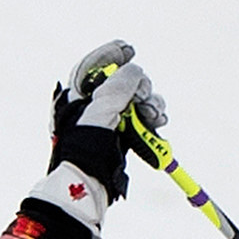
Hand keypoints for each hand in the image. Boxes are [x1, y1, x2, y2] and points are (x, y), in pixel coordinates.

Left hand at [26, 40, 165, 238]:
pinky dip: (152, 119)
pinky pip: (141, 120)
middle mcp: (92, 107)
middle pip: (122, 82)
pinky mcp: (120, 138)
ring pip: (136, 101)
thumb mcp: (101, 110)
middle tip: (146, 98)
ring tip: (156, 116)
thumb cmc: (85, 149)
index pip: (95, 65)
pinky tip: (159, 123)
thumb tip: (135, 70)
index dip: (112, 54)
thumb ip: (119, 86)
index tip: (130, 50)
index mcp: (78, 96)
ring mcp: (108, 122)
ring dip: (151, 104)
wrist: (85, 187)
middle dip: (140, 86)